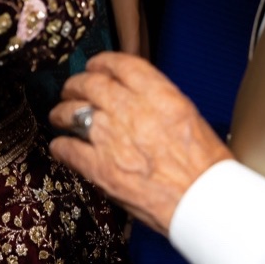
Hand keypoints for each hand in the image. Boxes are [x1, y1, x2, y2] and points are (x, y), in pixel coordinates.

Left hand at [48, 52, 231, 235]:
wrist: (202, 200)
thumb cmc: (205, 167)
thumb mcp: (189, 118)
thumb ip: (160, 105)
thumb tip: (141, 101)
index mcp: (158, 95)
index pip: (121, 64)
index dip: (102, 62)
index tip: (95, 65)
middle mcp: (130, 110)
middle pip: (90, 84)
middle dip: (76, 85)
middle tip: (72, 89)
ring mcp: (111, 138)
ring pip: (72, 112)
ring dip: (62, 112)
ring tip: (59, 116)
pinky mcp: (99, 167)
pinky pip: (68, 149)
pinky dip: (60, 147)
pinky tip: (60, 147)